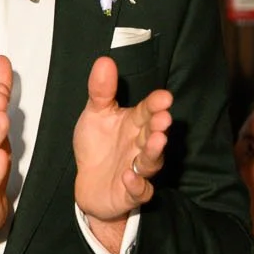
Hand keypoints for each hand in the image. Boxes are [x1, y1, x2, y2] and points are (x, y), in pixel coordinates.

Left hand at [73, 56, 171, 221]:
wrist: (89, 185)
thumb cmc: (97, 147)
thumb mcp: (95, 115)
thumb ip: (101, 91)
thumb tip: (104, 61)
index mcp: (134, 124)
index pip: (148, 111)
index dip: (156, 104)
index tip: (164, 97)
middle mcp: (140, 145)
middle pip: (153, 134)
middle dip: (159, 126)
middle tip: (163, 118)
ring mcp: (138, 169)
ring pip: (152, 161)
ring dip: (154, 152)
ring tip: (156, 141)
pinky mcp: (131, 192)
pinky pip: (139, 191)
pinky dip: (136, 184)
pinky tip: (128, 175)